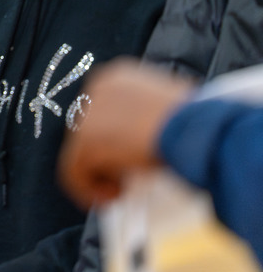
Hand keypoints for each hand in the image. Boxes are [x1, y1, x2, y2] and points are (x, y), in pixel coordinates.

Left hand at [58, 58, 194, 208]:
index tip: (128, 156)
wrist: (194, 127)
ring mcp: (87, 115)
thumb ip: (149, 115)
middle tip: (127, 173)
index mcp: (117, 76)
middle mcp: (96, 89)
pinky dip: (90, 188)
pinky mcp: (84, 142)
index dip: (113, 137)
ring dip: (100, 173)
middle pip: (90, 129)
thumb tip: (148, 137)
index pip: (103, 110)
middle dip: (107, 155)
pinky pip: (74, 172)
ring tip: (123, 187)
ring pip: (81, 151)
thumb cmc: (197, 118)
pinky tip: (115, 195)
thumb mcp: (170, 105)